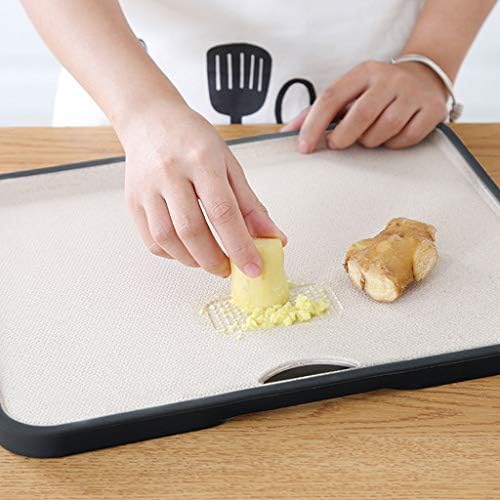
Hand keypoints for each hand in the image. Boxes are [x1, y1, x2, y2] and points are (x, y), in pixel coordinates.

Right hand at [120, 102, 285, 277]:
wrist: (150, 119)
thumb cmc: (192, 139)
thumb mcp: (229, 164)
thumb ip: (250, 204)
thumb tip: (272, 237)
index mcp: (201, 160)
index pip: (223, 212)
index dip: (240, 246)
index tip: (254, 268)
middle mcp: (170, 173)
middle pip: (192, 230)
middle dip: (215, 260)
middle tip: (229, 268)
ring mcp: (147, 188)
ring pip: (167, 239)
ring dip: (193, 260)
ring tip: (210, 260)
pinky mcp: (133, 201)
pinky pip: (151, 240)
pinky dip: (172, 254)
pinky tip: (187, 250)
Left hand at [283, 60, 448, 150]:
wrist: (426, 77)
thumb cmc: (377, 91)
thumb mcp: (349, 92)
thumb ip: (319, 112)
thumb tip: (288, 132)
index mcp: (362, 72)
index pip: (331, 98)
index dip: (314, 125)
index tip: (304, 147)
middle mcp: (388, 79)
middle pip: (359, 117)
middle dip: (343, 138)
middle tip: (340, 143)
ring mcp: (411, 94)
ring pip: (382, 131)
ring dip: (371, 141)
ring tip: (371, 133)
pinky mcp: (431, 111)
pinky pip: (405, 139)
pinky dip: (394, 144)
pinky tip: (392, 134)